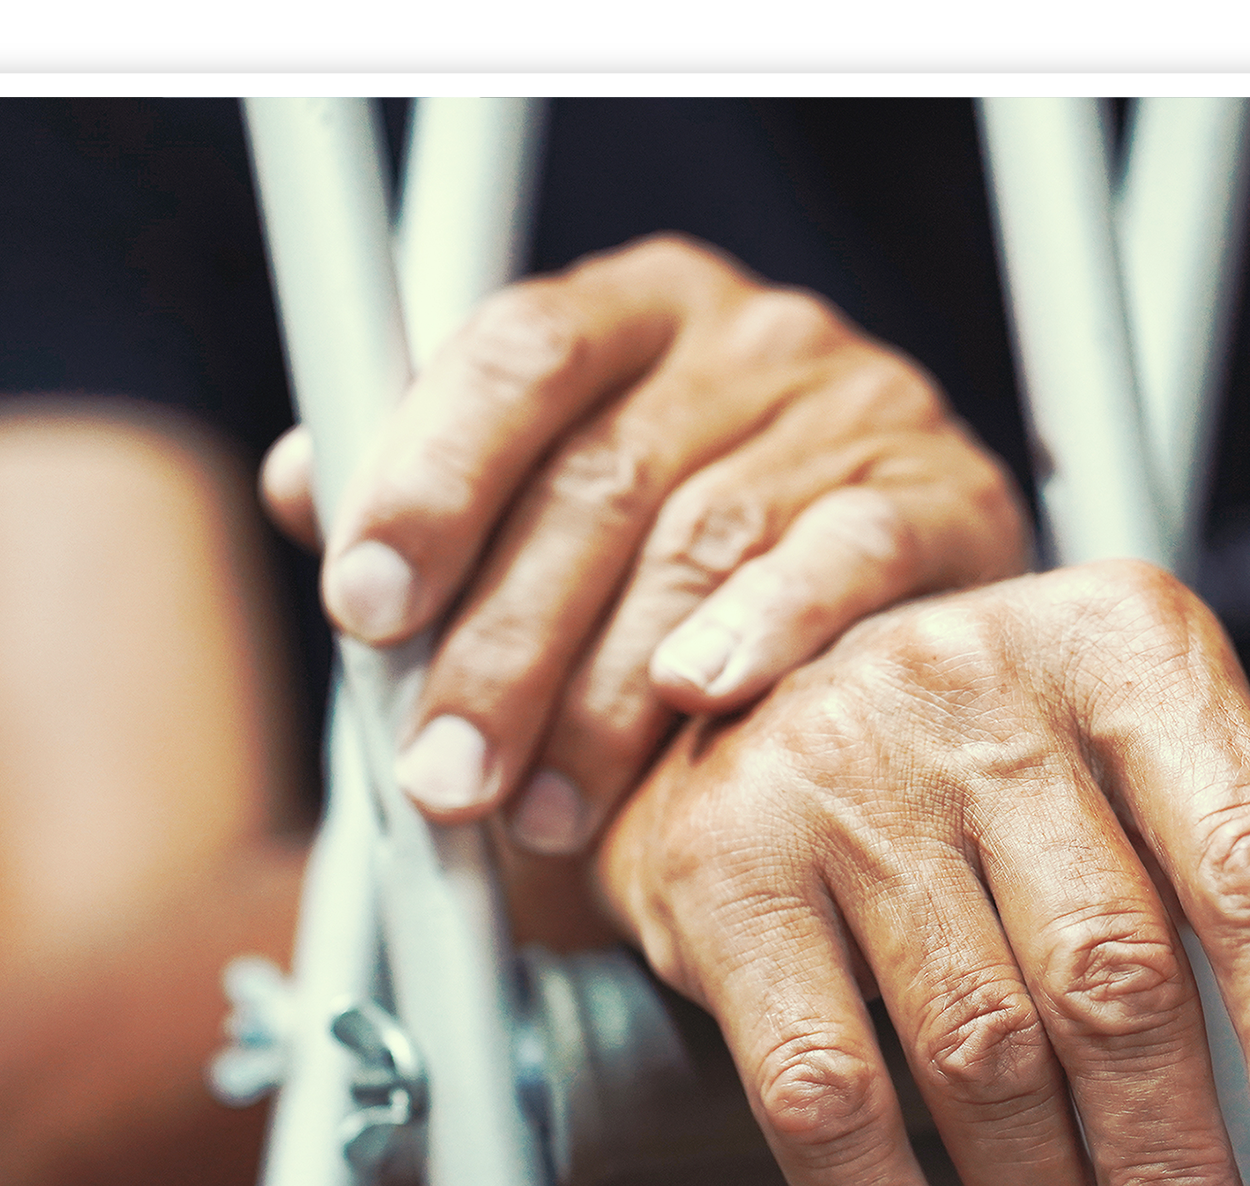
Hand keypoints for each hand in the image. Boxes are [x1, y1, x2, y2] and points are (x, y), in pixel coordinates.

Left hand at [261, 234, 1026, 855]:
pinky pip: (847, 560)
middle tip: (440, 778)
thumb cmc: (681, 558)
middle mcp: (748, 334)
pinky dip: (767, 628)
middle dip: (500, 647)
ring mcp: (859, 406)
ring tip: (545, 814)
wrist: (889, 592)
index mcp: (633, 306)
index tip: (363, 606)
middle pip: (600, 480)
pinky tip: (700, 699)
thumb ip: (434, 493)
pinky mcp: (948, 496)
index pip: (518, 353)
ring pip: (702, 545)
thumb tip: (300, 482)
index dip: (430, 479)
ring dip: (604, 697)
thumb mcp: (547, 506)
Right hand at [593, 561, 1249, 1185]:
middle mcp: (982, 684)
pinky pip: (818, 1086)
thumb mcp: (1181, 775)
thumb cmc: (1010, 757)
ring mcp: (840, 770)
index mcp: (1130, 649)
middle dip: (1179, 1181)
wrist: (748, 671)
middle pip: (1116, 980)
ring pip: (974, 1050)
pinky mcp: (719, 866)